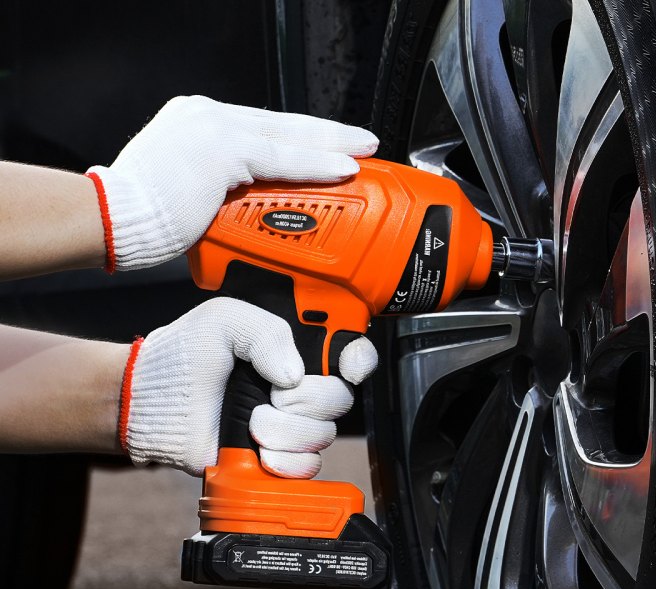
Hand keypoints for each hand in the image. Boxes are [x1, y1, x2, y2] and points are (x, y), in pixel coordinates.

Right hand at [87, 95, 377, 271]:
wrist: (110, 220)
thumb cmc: (142, 220)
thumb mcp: (192, 202)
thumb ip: (225, 201)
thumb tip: (256, 225)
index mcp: (199, 127)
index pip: (264, 131)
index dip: (302, 140)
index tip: (331, 149)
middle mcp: (206, 116)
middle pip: (283, 125)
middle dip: (328, 134)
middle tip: (364, 141)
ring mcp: (213, 128)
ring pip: (288, 135)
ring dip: (331, 146)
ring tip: (364, 152)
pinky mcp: (219, 148)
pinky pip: (280, 158)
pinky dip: (315, 164)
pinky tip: (343, 169)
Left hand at [120, 298, 377, 476]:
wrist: (155, 400)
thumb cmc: (186, 355)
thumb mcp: (226, 320)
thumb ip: (267, 333)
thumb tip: (294, 376)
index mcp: (298, 353)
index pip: (352, 354)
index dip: (358, 361)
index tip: (347, 368)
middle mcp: (301, 391)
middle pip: (340, 400)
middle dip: (305, 401)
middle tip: (269, 396)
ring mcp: (292, 427)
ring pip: (323, 436)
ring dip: (283, 431)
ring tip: (250, 423)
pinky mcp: (279, 460)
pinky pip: (308, 467)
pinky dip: (285, 462)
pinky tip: (260, 452)